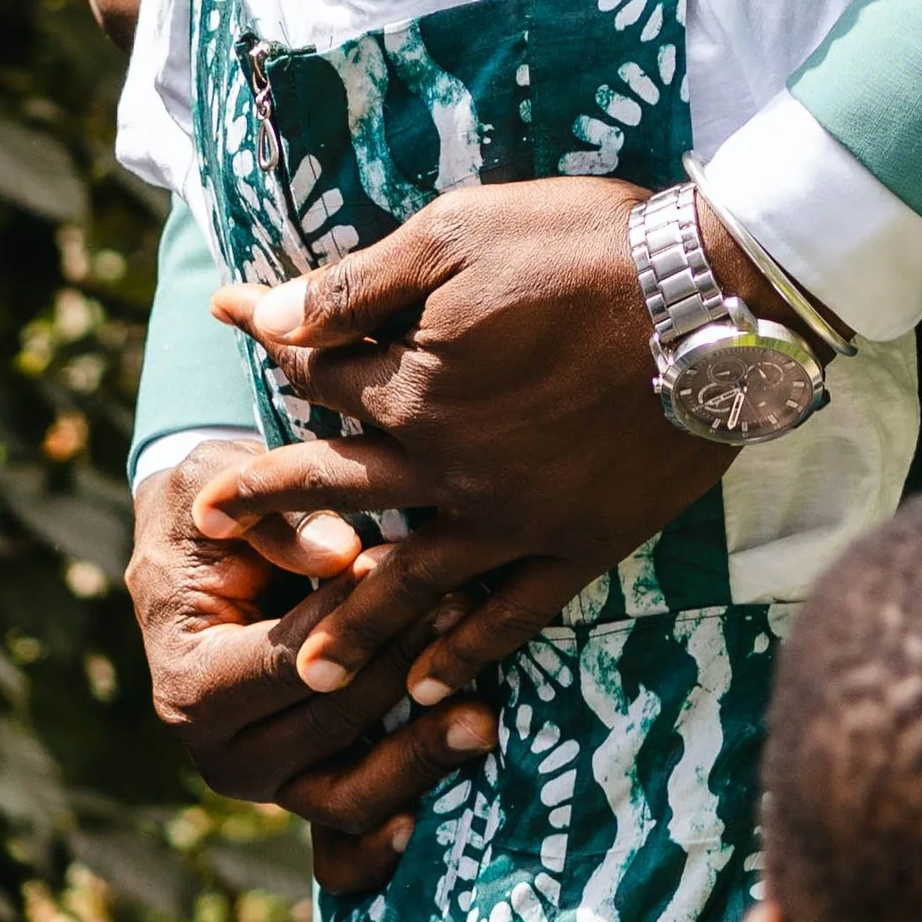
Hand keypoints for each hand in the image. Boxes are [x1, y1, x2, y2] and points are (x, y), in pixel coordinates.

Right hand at [126, 445, 496, 893]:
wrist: (202, 556)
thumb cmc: (217, 512)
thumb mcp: (222, 487)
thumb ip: (276, 523)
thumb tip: (339, 555)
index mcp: (191, 683)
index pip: (287, 662)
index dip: (353, 623)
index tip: (416, 575)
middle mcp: (221, 753)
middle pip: (328, 727)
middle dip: (403, 668)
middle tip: (466, 610)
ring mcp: (266, 784)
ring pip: (347, 795)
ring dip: (418, 757)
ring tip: (483, 718)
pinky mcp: (303, 791)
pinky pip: (348, 838)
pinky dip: (388, 834)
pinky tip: (438, 812)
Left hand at [205, 179, 725, 707]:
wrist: (711, 302)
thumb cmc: (583, 247)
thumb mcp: (458, 235)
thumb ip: (359, 287)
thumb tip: (269, 314)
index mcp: (413, 387)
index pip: (319, 374)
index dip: (271, 342)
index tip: (228, 317)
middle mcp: (448, 467)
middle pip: (341, 489)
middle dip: (270, 502)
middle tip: (209, 528)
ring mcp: (514, 517)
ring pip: (413, 583)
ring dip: (354, 624)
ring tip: (308, 672)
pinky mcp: (580, 544)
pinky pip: (510, 616)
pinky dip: (467, 654)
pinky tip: (434, 686)